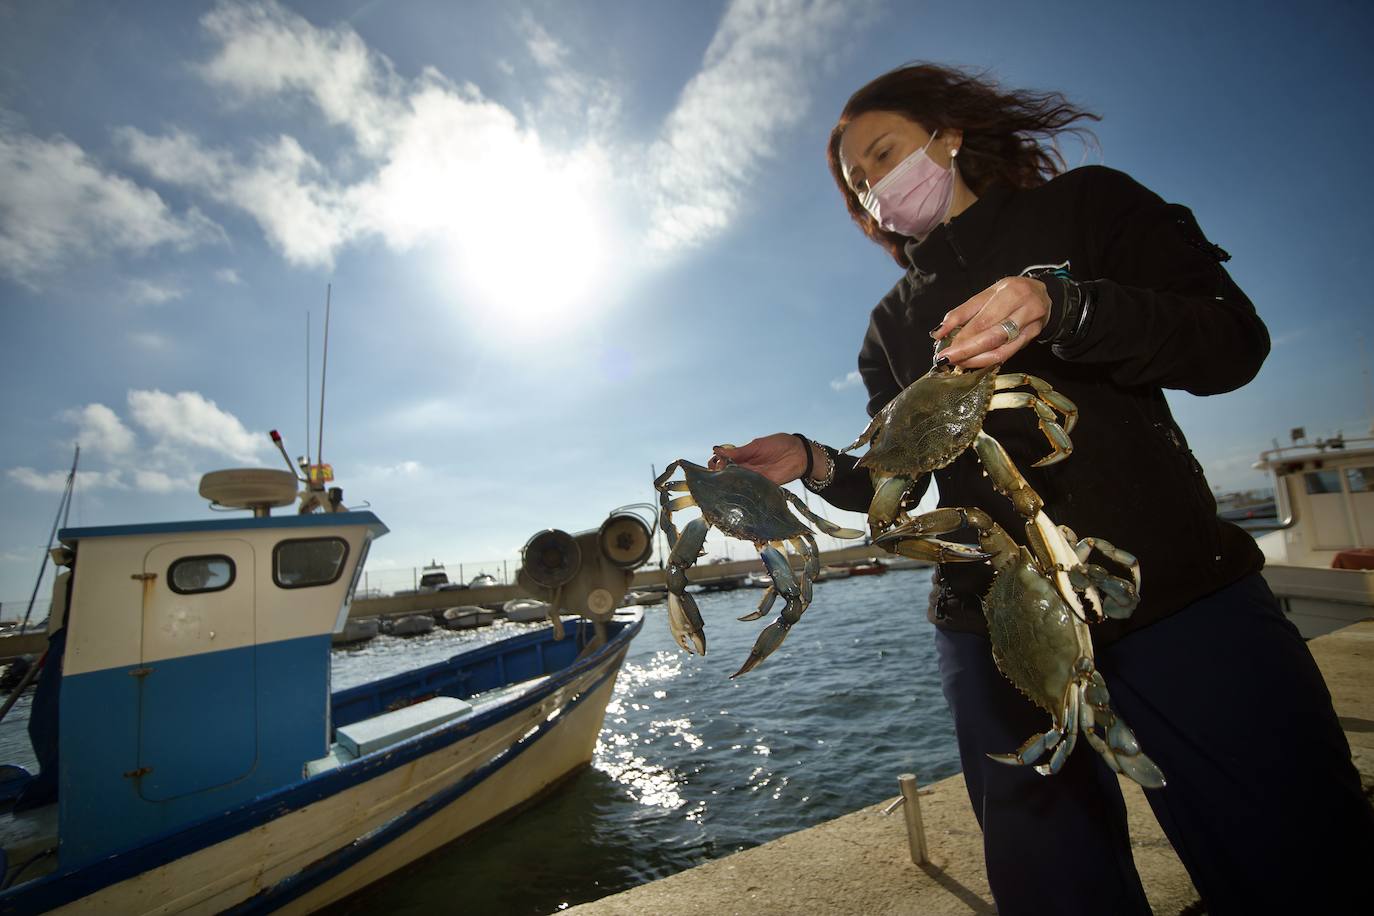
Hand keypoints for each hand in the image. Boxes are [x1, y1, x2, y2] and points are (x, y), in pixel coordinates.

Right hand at [707, 433, 809, 483]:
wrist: (799, 453)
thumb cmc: (779, 444)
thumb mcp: (757, 446)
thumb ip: (739, 451)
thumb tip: (716, 450)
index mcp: (743, 456)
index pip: (724, 461)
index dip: (716, 463)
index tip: (714, 463)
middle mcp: (746, 468)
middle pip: (728, 474)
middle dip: (719, 475)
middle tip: (717, 473)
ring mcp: (754, 478)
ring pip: (737, 483)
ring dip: (729, 483)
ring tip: (724, 482)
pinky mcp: (763, 486)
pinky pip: (750, 490)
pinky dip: (743, 490)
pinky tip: (737, 489)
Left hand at [931, 276, 1049, 367]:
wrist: (1045, 295)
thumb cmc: (1011, 294)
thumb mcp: (987, 295)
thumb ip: (962, 313)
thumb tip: (939, 332)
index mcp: (1010, 291)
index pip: (981, 318)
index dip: (961, 335)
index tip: (942, 346)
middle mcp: (1024, 307)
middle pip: (991, 335)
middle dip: (965, 349)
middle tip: (947, 358)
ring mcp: (1031, 325)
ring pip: (1000, 348)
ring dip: (976, 359)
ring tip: (958, 363)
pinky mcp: (1032, 338)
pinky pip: (1008, 354)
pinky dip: (988, 361)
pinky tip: (974, 363)